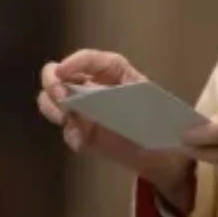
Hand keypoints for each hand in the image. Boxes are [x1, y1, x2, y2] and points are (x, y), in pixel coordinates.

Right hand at [36, 49, 192, 207]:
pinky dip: (70, 134)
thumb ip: (114, 100)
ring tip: (67, 119)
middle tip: (61, 98)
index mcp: (115, 72)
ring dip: (54, 108)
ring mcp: (85, 108)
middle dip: (54, 83)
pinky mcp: (83, 130)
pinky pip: (66, 129)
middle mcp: (94, 85)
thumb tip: (84, 99)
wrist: (164, 157)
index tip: (61, 71)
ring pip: (53, 99)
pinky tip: (82, 142)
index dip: (74, 62)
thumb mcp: (143, 106)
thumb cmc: (160, 122)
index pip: (90, 60)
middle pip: (60, 74)